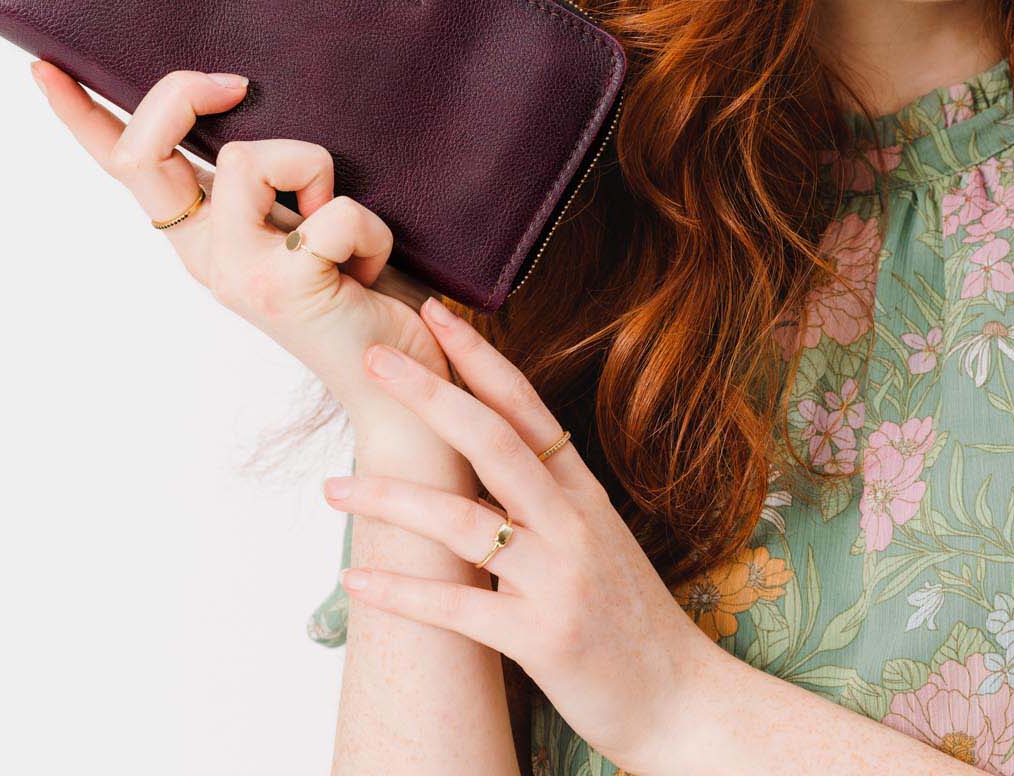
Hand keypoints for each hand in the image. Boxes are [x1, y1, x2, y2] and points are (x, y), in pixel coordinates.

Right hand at [28, 61, 452, 413]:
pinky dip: (369, 227)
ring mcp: (238, 274)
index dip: (82, 118)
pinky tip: (368, 268)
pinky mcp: (284, 288)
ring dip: (315, 171)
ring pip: (246, 158)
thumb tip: (259, 101)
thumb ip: (270, 178)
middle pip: (146, 152)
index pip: (126, 168)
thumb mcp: (303, 219)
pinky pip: (328, 210)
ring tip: (341, 228)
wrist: (398, 378)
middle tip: (234, 83)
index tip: (44, 69)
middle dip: (180, 96)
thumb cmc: (360, 286)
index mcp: (203, 232)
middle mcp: (206, 255)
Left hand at [320, 296, 717, 775]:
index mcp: (583, 492)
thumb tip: (478, 450)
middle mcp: (572, 522)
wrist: (682, 701)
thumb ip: (544, 495)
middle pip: (493, 440)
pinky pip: (458, 609)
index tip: (435, 312)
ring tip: (331, 488)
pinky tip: (354, 584)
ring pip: (462, 523)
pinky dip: (403, 595)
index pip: (525, 406)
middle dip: (430, 394)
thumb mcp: (595, 538)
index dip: (480, 356)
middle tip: (374, 358)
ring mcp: (558, 579)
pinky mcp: (541, 639)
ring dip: (390, 499)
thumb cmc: (629, 617)